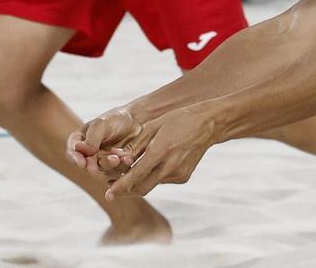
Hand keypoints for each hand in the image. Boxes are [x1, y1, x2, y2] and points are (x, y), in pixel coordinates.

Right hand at [67, 106, 144, 176]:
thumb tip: (80, 149)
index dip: (76, 159)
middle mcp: (90, 155)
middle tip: (101, 164)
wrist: (136, 120)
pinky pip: (118, 172)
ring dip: (110, 166)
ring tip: (117, 158)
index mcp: (80, 141)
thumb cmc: (115, 118)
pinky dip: (123, 166)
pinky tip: (128, 159)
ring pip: (104, 171)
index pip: (73, 152)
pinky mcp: (117, 168)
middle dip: (95, 166)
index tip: (83, 163)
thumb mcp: (101, 124)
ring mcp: (103, 162)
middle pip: (88, 165)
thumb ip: (91, 137)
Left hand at [104, 105, 219, 199]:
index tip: (108, 194)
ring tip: (126, 175)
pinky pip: (162, 181)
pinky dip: (152, 177)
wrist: (207, 124)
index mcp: (161, 150)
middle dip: (125, 192)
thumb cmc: (177, 120)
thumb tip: (118, 159)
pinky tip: (150, 167)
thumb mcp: (153, 126)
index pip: (136, 175)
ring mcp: (178, 174)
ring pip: (152, 184)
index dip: (120, 186)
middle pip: (142, 188)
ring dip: (138, 183)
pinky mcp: (183, 177)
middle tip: (111, 190)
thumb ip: (135, 145)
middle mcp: (170, 166)